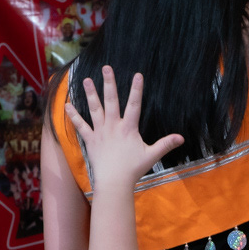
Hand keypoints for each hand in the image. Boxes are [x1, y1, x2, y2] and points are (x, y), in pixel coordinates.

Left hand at [64, 67, 185, 191]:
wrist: (114, 182)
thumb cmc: (133, 169)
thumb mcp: (152, 156)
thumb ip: (165, 144)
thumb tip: (182, 138)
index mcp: (129, 128)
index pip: (134, 104)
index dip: (136, 89)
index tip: (137, 74)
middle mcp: (113, 126)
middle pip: (111, 100)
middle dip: (109, 83)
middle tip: (106, 68)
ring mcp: (100, 132)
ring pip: (95, 109)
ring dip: (90, 94)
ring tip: (86, 80)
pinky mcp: (90, 140)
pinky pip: (80, 126)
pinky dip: (73, 116)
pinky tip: (67, 105)